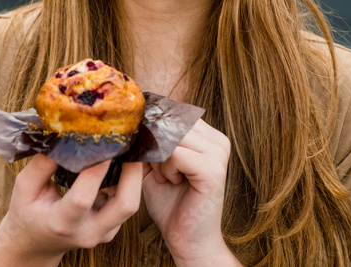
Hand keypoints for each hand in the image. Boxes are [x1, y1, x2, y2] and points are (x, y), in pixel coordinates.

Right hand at [0, 154, 142, 265]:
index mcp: (61, 223)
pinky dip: (128, 182)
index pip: (83, 198)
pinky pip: (125, 204)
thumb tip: (62, 136)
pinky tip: (123, 162)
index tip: (105, 142)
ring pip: (130, 205)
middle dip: (133, 172)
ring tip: (130, 147)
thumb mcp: (24, 187)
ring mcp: (103, 233)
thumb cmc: (28, 211)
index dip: (96, 170)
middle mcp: (87, 231)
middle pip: (124, 205)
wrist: (36, 243)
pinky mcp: (111, 230)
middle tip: (131, 143)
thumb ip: (42, 164)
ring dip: (134, 174)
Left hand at [142, 120, 240, 265]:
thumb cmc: (169, 202)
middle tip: (154, 169)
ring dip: (158, 158)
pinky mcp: (213, 170)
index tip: (148, 153)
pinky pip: (175, 153)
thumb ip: (149, 139)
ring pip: (171, 136)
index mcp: (207, 135)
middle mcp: (217, 140)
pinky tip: (172, 182)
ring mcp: (218, 153)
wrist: (186, 238)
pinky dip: (165, 168)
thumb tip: (132, 116)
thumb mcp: (154, 163)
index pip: (172, 112)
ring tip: (165, 177)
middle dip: (152, 143)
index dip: (152, 129)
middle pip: (171, 121)